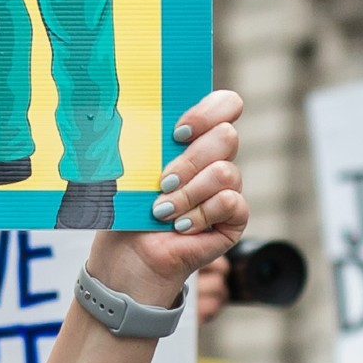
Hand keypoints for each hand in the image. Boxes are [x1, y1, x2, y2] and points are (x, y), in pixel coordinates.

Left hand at [84, 92, 247, 301]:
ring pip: (226, 172)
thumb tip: (140, 117)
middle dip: (190, 161)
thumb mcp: (132, 170)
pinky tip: (182, 226)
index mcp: (193, 139)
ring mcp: (227, 188)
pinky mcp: (234, 218)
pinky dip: (202, 214)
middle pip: (226, 136)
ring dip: (189, 193)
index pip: (225, 106)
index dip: (209, 112)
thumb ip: (147, 141)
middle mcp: (215, 160)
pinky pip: (231, 202)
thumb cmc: (128, 211)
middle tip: (163, 182)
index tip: (178, 133)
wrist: (130, 257)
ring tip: (163, 212)